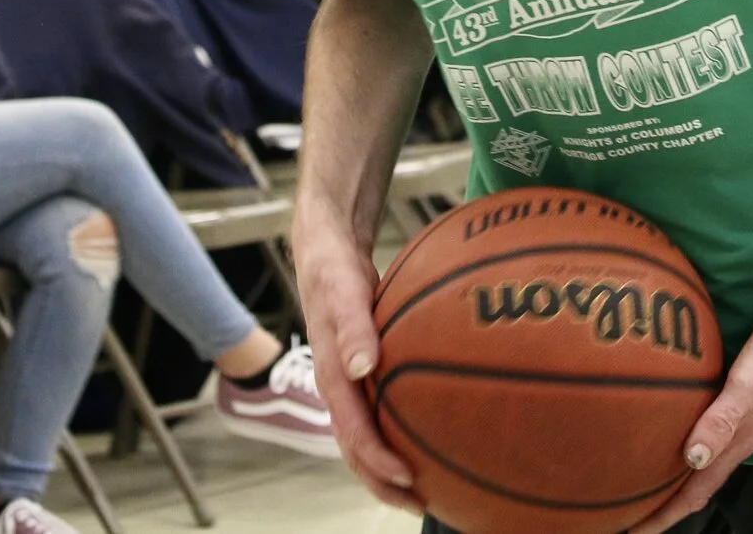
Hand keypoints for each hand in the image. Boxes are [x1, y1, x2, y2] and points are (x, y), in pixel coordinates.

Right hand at [294, 227, 421, 513]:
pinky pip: (376, 412)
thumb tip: (362, 367)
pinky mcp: (360, 372)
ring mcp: (348, 382)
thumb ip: (352, 328)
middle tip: (424, 504)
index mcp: (331, 376)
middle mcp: (338, 387)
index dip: (378, 462)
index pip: (352, 432)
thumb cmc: (334, 269)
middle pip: (357, 449)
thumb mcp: (342, 291)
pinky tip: (426, 432)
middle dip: (385, 482)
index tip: (409, 481)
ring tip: (427, 485)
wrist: (324, 248)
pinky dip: (397, 432)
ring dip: (390, 465)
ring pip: (364, 436)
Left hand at [629, 293, 752, 532]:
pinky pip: (690, 428)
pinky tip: (650, 426)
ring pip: (689, 458)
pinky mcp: (722, 398)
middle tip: (619, 511)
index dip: (665, 516)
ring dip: (663, 473)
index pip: (695, 494)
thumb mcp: (747, 391)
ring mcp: (726, 421)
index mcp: (733, 447)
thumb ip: (722, 422)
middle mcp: (728, 440)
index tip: (633, 532)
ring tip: (628, 477)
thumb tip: (692, 458)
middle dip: (658, 502)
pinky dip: (669, 437)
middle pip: (689, 483)